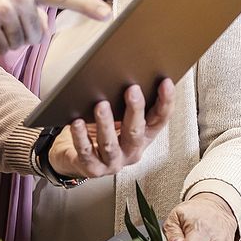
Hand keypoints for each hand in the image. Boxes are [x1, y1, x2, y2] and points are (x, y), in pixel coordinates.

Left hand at [48, 79, 173, 178]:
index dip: (166, 102)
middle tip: (132, 90)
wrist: (75, 157)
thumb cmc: (99, 132)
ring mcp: (112, 162)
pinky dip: (81, 137)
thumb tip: (129, 72)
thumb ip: (125, 102)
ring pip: (110, 144)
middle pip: (136, 132)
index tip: (166, 83)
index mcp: (143, 136)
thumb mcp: (118, 117)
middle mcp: (131, 151)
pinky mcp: (92, 168)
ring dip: (106, 124)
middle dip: (135, 110)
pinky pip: (86, 152)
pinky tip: (76, 123)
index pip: (160, 119)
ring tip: (101, 106)